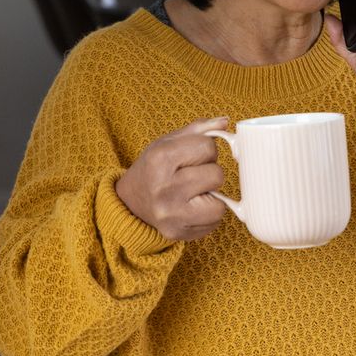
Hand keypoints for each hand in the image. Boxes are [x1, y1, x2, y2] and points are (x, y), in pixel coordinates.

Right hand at [115, 117, 228, 240]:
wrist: (130, 202)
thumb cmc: (153, 168)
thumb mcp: (167, 142)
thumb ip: (199, 130)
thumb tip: (226, 122)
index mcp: (160, 159)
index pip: (208, 147)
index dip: (205, 150)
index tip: (192, 156)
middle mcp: (165, 189)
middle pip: (217, 175)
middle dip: (210, 172)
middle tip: (193, 175)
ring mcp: (171, 215)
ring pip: (220, 205)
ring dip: (212, 196)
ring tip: (194, 192)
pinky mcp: (178, 233)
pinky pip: (214, 222)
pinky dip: (208, 214)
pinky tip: (191, 207)